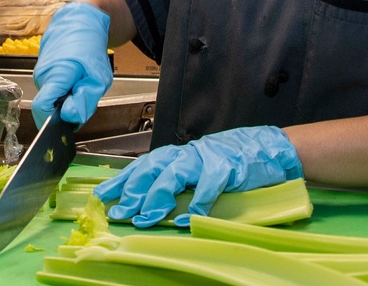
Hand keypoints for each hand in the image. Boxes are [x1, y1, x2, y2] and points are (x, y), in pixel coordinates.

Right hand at [31, 2, 111, 128]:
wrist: (80, 21)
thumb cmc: (89, 46)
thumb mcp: (98, 77)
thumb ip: (85, 100)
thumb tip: (71, 119)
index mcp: (54, 76)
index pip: (41, 109)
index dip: (53, 121)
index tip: (68, 122)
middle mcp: (42, 77)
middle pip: (48, 108)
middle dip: (65, 111)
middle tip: (83, 96)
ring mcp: (41, 75)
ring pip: (52, 100)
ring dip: (66, 100)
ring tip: (80, 83)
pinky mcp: (43, 73)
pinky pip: (52, 91)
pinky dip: (64, 92)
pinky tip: (74, 80)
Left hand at [93, 126, 301, 227]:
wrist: (265, 147)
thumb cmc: (228, 161)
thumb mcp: (197, 169)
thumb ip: (176, 182)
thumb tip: (147, 203)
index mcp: (177, 155)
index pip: (142, 165)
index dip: (121, 180)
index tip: (102, 197)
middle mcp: (187, 153)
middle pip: (152, 168)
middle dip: (133, 191)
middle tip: (121, 212)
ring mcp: (206, 158)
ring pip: (174, 174)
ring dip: (157, 198)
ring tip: (146, 218)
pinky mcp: (226, 167)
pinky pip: (207, 186)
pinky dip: (195, 204)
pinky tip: (185, 219)